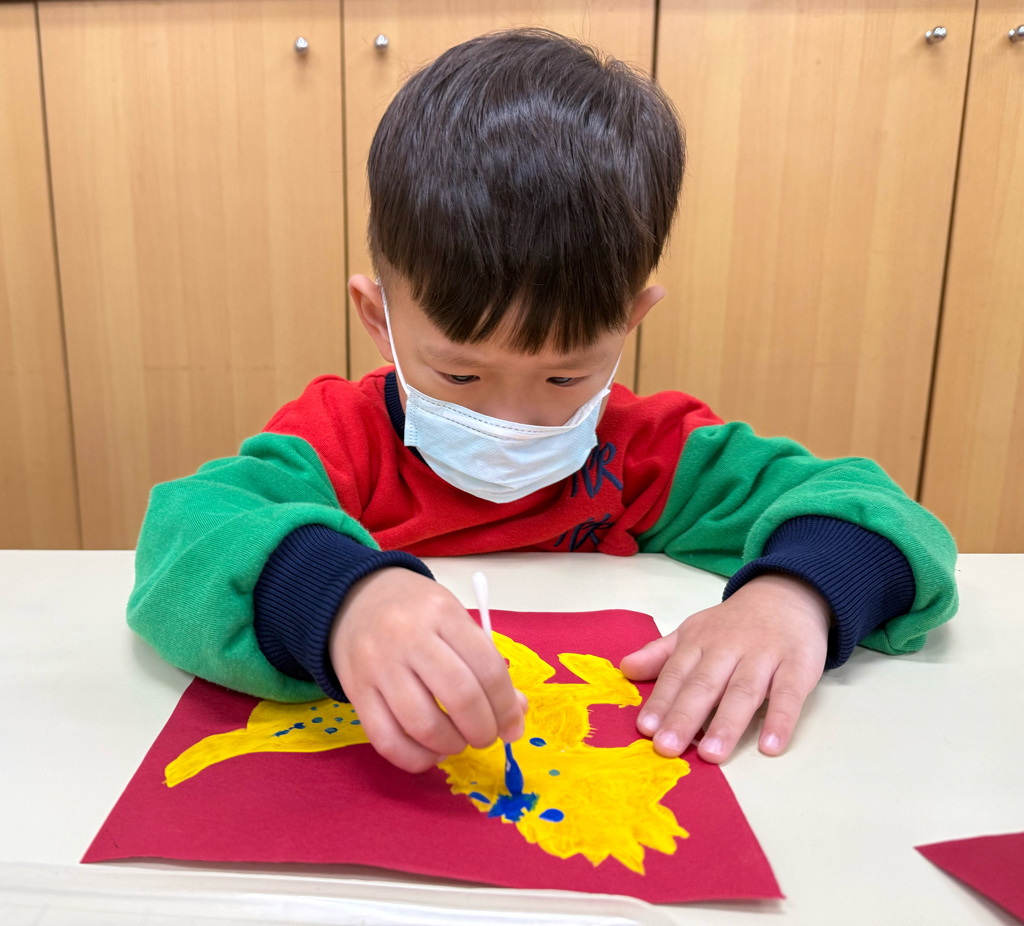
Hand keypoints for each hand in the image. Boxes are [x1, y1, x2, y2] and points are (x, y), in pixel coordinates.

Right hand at [329, 568, 526, 772]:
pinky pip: (387, 740)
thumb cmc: (416, 612)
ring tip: (458, 741)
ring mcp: (378, 665)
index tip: (513, 726)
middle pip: (460, 697)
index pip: (488, 668)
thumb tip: (515, 716)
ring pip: (424, 725)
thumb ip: (485, 663)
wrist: (354, 599)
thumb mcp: (455, 620)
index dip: (507, 707)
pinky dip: (416, 758)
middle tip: (487, 737)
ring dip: (452, 745)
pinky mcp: (355, 692)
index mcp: (442, 614)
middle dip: (484, 730)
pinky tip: (431, 751)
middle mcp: (408, 637)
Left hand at [620, 574, 829, 763]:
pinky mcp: (798, 665)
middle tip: (667, 748)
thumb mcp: (693, 632)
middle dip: (684, 717)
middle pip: (705, 684)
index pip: (676, 674)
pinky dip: (780, 719)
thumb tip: (625, 669)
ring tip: (711, 755)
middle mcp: (729, 648)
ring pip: (743, 691)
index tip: (645, 729)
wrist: (786, 594)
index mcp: (699, 641)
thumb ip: (660, 654)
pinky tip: (770, 745)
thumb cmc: (733, 624)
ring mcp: (764, 656)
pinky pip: (789, 694)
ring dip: (727, 724)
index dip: (661, 701)